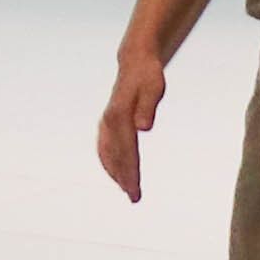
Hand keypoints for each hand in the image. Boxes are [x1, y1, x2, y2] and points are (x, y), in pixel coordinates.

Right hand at [97, 44, 168, 202]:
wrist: (135, 61)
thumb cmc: (148, 76)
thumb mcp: (154, 88)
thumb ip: (148, 108)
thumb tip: (143, 128)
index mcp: (119, 114)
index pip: (126, 150)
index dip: (130, 172)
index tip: (135, 190)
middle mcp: (109, 120)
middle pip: (116, 155)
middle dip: (124, 178)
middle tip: (134, 198)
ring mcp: (106, 121)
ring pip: (107, 152)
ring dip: (115, 172)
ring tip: (126, 190)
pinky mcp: (107, 121)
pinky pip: (104, 146)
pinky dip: (108, 161)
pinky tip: (115, 172)